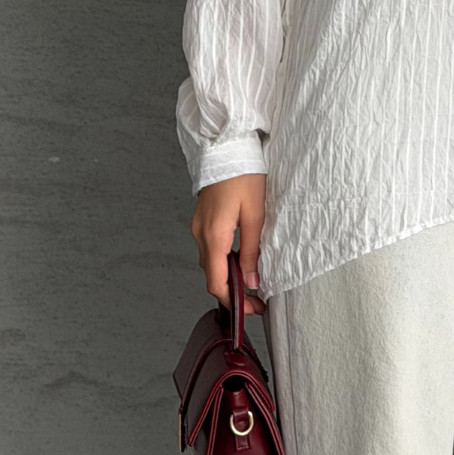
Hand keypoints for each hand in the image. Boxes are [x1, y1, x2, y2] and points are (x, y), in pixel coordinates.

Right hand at [190, 172, 267, 314]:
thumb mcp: (255, 214)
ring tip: (252, 280)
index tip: (252, 309)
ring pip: (211, 262)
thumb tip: (252, 281)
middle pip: (212, 275)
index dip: (234, 301)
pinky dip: (224, 259)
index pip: (217, 283)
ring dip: (228, 275)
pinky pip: (210, 248)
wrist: (226, 145)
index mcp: (213, 236)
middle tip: (256, 300)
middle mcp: (200, 234)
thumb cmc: (244, 174)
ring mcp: (198, 226)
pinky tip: (240, 258)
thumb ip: (252, 250)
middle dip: (233, 292)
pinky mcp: (202, 219)